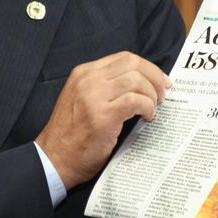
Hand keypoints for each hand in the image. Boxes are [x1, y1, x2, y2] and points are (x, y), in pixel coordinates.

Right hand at [36, 51, 171, 189]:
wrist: (54, 159)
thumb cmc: (72, 134)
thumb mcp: (82, 98)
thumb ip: (104, 86)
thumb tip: (140, 83)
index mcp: (84, 72)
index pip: (123, 58)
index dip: (147, 67)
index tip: (159, 80)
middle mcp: (88, 79)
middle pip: (132, 63)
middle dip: (154, 76)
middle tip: (163, 93)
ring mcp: (94, 96)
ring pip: (136, 80)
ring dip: (152, 94)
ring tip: (153, 108)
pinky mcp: (103, 115)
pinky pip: (136, 101)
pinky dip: (148, 108)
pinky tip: (147, 117)